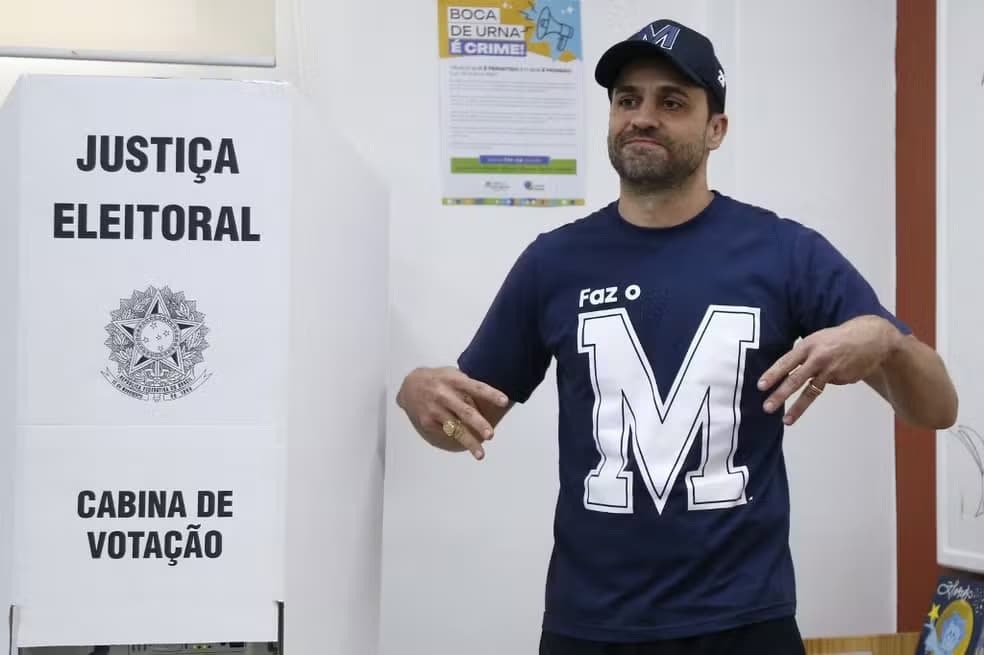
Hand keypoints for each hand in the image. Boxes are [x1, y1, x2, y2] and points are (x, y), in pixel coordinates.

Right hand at [396, 367, 509, 459]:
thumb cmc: (438, 379)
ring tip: (481, 454)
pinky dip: (458, 440)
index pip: (476, 387)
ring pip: (455, 428)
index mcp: (454, 380)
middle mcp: (444, 394)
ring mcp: (434, 409)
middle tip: (490, 435)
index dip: (490, 394)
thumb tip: (489, 401)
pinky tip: (467, 445)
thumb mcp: (452, 374)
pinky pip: (446, 433)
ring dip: (469, 442)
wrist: (409, 385)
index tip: (504, 401)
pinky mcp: (427, 421)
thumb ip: (467, 386)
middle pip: (464, 411)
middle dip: (478, 424)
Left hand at [757, 315, 902, 425]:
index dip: (773, 374)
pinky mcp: (842, 379)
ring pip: (811, 391)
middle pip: (796, 379)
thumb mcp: (816, 339)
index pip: (786, 362)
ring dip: (797, 408)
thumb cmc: (836, 339)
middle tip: (767, 407)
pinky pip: (828, 385)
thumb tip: (784, 373)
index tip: (761, 386)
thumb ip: (801, 355)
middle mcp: (818, 358)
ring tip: (786, 421)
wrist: (870, 339)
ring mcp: (831, 370)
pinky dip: (828, 381)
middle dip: (780, 394)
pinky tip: (838, 372)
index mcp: (808, 345)